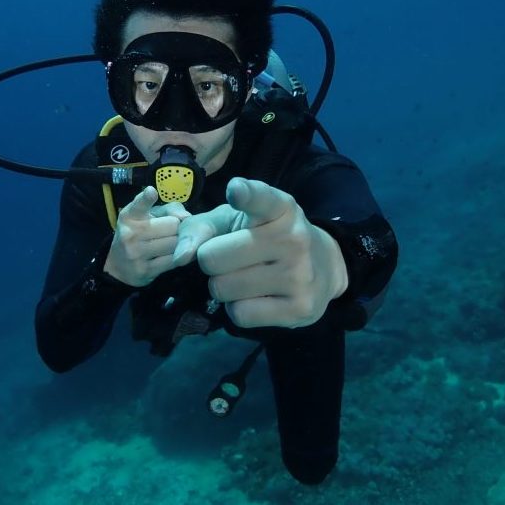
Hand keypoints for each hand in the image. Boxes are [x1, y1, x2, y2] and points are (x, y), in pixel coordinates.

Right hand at [104, 186, 190, 286]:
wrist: (119, 266)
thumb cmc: (139, 233)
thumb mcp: (148, 215)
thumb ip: (170, 209)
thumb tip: (187, 217)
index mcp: (130, 216)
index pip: (139, 205)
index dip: (146, 198)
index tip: (151, 192)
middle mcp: (130, 233)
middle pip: (172, 225)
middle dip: (177, 228)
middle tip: (172, 232)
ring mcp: (136, 253)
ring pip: (175, 244)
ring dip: (180, 244)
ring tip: (173, 244)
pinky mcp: (144, 270)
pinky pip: (173, 261)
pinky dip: (179, 257)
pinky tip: (173, 256)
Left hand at [174, 178, 347, 327]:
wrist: (323, 267)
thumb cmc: (264, 236)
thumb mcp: (234, 221)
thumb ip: (200, 228)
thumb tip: (181, 256)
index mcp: (280, 208)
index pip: (260, 198)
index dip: (245, 195)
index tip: (236, 190)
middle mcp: (294, 239)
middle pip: (213, 258)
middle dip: (212, 261)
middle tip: (232, 259)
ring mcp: (300, 275)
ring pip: (223, 288)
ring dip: (223, 287)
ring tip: (244, 278)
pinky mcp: (300, 308)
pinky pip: (240, 314)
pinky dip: (238, 309)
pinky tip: (256, 298)